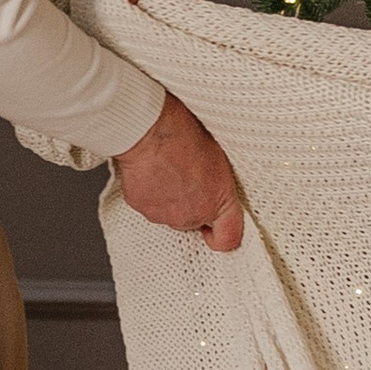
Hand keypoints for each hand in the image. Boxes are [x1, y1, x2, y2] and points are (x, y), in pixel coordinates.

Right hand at [114, 94, 244, 252]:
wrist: (151, 130)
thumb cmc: (185, 134)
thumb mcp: (219, 157)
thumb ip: (219, 185)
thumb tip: (215, 189)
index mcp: (218, 202)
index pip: (228, 239)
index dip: (222, 234)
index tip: (216, 228)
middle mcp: (193, 215)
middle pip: (195, 222)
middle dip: (192, 205)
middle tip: (187, 178)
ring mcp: (166, 215)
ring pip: (170, 214)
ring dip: (170, 199)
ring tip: (168, 171)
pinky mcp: (143, 209)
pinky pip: (149, 205)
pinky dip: (150, 193)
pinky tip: (152, 172)